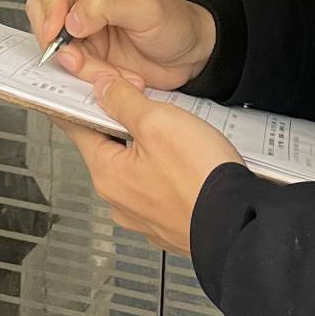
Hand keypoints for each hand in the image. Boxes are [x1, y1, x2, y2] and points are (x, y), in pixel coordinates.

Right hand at [26, 0, 215, 90]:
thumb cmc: (177, 22)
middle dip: (58, 39)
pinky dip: (87, 75)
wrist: (190, 57)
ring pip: (53, 43)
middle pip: (41, 9)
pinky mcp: (85, 52)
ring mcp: (82, 25)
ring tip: (107, 69)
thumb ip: (107, 4)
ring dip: (78, 63)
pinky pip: (69, 65)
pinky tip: (111, 74)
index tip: (59, 27)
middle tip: (77, 55)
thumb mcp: (147, 6)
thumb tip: (73, 18)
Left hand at [54, 64, 242, 254]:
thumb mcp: (158, 122)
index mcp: (107, 173)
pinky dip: (168, 171)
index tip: (75, 91)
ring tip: (178, 136)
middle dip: (123, 123)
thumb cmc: (200, 179)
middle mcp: (119, 199)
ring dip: (150, 148)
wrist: (239, 226)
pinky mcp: (168, 221)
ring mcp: (144, 214)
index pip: (76, 128)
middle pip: (108, 146)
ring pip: (136, 167)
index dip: (78, 102)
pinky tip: (189, 162)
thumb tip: (102, 89)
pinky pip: (159, 186)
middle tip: (146, 105)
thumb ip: (124, 101)